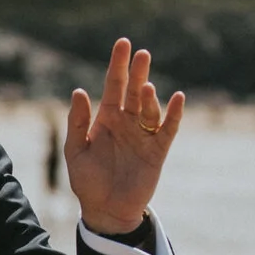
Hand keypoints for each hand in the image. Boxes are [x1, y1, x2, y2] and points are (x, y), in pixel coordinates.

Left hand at [64, 38, 183, 236]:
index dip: (118, 65)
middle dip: (137, 72)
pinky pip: (168, 129)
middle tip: (142, 53)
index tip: (123, 43)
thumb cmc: (87, 181)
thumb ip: (77, 122)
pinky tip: (177, 99)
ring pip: (150, 108)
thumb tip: (79, 91)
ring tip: (146, 86)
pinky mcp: (157, 151)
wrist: (106, 211)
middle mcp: (127, 123)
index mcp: (106, 119)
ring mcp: (143, 136)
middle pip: (134, 91)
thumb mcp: (76, 151)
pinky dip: (174, 114)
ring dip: (150, 97)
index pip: (113, 85)